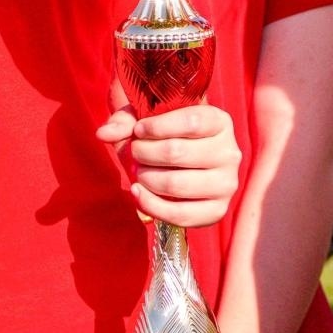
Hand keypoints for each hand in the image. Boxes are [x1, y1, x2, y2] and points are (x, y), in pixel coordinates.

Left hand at [98, 103, 240, 225]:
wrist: (183, 156)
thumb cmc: (164, 132)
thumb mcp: (147, 118)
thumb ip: (124, 121)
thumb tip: (102, 134)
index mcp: (219, 121)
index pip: (190, 121)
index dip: (157, 127)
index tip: (139, 130)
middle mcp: (230, 152)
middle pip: (178, 152)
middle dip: (144, 152)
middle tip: (135, 151)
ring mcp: (226, 184)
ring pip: (176, 184)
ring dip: (146, 178)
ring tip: (137, 171)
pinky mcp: (217, 211)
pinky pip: (181, 214)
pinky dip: (151, 205)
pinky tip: (137, 192)